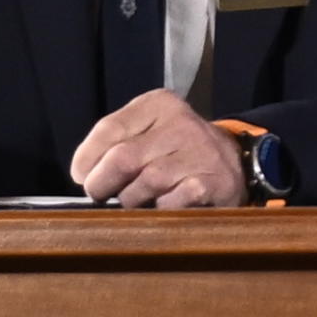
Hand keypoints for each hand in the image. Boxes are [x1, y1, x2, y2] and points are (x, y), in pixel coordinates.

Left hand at [73, 87, 249, 206]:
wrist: (234, 164)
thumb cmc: (176, 152)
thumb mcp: (148, 133)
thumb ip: (115, 144)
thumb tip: (83, 174)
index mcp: (159, 104)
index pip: (109, 128)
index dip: (87, 157)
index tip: (82, 175)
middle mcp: (181, 123)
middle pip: (122, 158)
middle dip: (102, 184)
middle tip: (102, 195)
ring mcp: (199, 152)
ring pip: (142, 185)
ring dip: (132, 201)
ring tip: (139, 199)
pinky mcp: (211, 182)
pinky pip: (168, 204)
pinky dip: (159, 211)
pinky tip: (165, 205)